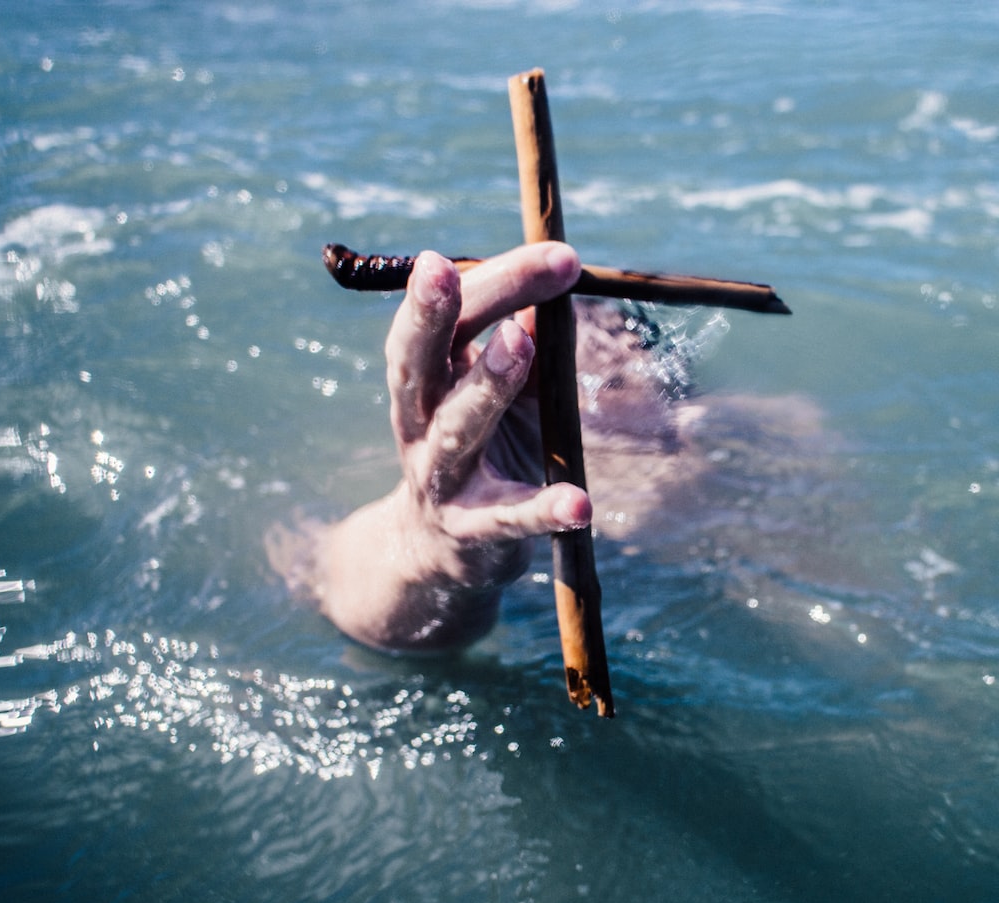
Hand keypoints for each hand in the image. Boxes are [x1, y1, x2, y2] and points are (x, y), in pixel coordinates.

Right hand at [315, 242, 588, 650]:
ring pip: (457, 427)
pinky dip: (542, 510)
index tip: (557, 252)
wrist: (439, 554)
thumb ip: (533, 340)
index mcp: (427, 378)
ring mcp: (439, 479)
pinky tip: (579, 502)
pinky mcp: (471, 532)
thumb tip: (565, 278)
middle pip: (420, 360)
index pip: (450, 316)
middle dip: (433, 312)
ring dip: (486, 383)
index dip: (494, 280)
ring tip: (519, 344)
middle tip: (446, 268)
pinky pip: (507, 519)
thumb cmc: (485, 449)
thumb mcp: (508, 390)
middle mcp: (419, 422)